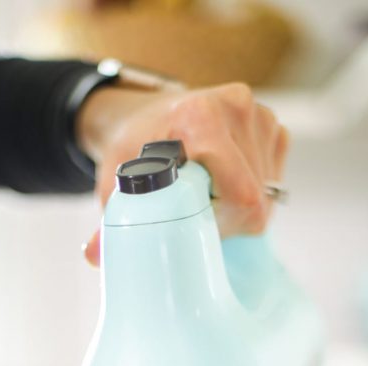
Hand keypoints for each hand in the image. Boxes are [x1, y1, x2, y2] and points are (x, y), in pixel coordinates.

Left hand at [77, 83, 288, 265]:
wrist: (145, 114)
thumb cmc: (134, 148)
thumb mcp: (116, 182)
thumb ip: (112, 220)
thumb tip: (94, 256)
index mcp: (201, 116)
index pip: (242, 193)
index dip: (223, 222)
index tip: (194, 221)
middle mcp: (236, 107)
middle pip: (256, 197)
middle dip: (230, 219)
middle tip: (196, 214)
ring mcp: (259, 114)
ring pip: (267, 192)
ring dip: (240, 208)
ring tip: (207, 196)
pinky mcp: (271, 126)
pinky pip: (273, 179)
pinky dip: (252, 191)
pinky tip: (225, 182)